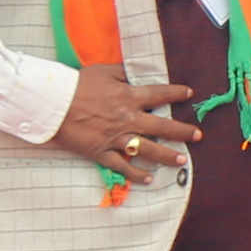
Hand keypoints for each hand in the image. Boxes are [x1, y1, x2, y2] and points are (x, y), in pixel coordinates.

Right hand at [56, 65, 198, 182]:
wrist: (52, 103)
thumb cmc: (76, 84)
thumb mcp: (103, 71)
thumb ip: (123, 72)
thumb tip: (136, 71)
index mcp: (128, 96)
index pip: (159, 94)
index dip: (176, 93)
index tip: (189, 93)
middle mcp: (128, 118)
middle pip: (162, 126)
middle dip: (183, 132)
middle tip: (198, 136)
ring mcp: (116, 137)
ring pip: (148, 150)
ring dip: (167, 156)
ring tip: (182, 161)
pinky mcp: (102, 151)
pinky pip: (122, 166)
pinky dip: (136, 174)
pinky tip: (148, 179)